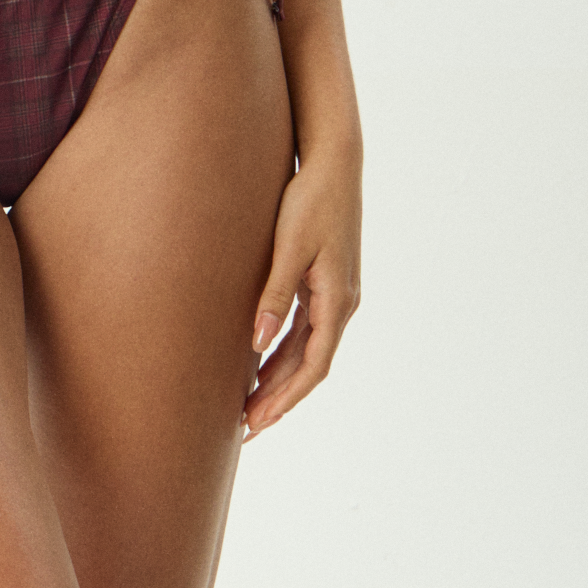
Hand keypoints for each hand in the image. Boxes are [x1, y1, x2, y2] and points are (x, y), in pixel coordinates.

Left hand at [243, 145, 360, 438]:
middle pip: (310, 365)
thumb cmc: (310, 198)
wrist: (333, 161)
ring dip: (280, 378)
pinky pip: (305, 329)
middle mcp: (342, 303)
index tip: (258, 421)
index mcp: (337, 300)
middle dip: (279, 398)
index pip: (313, 366)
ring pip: (307, 349)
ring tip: (248, 404)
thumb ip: (274, 294)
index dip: (286, 398)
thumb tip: (257, 343)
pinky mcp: (325, 280)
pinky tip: (260, 360)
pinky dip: (284, 350)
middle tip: (246, 427)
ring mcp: (335, 293)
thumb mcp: (290, 246)